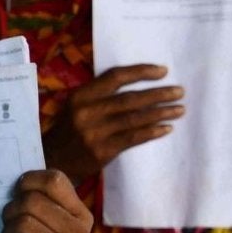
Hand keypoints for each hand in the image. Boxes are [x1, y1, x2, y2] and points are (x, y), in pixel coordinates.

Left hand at [1, 170, 93, 232]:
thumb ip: (36, 197)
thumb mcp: (38, 221)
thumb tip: (10, 169)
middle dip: (11, 213)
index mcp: (81, 216)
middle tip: (10, 228)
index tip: (17, 193)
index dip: (27, 183)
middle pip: (32, 202)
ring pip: (22, 224)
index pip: (54, 180)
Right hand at [43, 65, 182, 183]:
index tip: (163, 71)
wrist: (52, 161)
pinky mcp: (102, 151)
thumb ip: (100, 95)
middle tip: (180, 92)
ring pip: (135, 119)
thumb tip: (140, 85)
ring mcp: (94, 132)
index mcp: (81, 95)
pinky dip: (152, 132)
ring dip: (161, 113)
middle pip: (130, 99)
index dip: (141, 72)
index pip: (116, 77)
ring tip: (180, 109)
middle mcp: (86, 112)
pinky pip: (133, 138)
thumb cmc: (70, 130)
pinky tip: (166, 128)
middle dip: (159, 94)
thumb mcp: (77, 106)